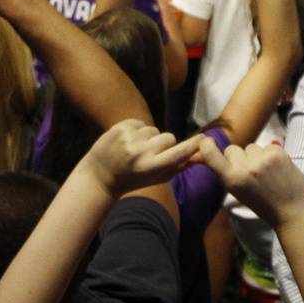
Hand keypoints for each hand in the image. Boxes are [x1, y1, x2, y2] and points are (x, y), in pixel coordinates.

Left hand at [82, 119, 204, 194]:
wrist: (99, 176)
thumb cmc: (133, 179)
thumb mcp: (157, 178)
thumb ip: (181, 165)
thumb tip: (204, 155)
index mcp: (151, 168)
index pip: (180, 153)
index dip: (193, 145)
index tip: (203, 140)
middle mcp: (141, 153)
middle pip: (169, 137)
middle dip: (165, 144)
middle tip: (152, 155)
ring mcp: (129, 139)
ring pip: (154, 130)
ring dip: (149, 138)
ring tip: (136, 150)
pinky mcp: (120, 127)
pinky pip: (141, 123)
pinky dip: (138, 131)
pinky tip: (128, 142)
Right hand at [194, 137, 303, 224]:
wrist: (293, 212)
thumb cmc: (265, 205)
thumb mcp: (239, 192)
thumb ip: (228, 173)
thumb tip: (210, 153)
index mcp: (231, 180)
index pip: (210, 154)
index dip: (206, 146)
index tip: (207, 142)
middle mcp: (244, 168)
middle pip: (232, 149)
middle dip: (239, 157)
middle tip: (252, 173)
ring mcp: (261, 160)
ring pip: (251, 147)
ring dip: (257, 156)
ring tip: (268, 173)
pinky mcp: (277, 153)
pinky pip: (268, 146)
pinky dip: (272, 155)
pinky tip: (279, 169)